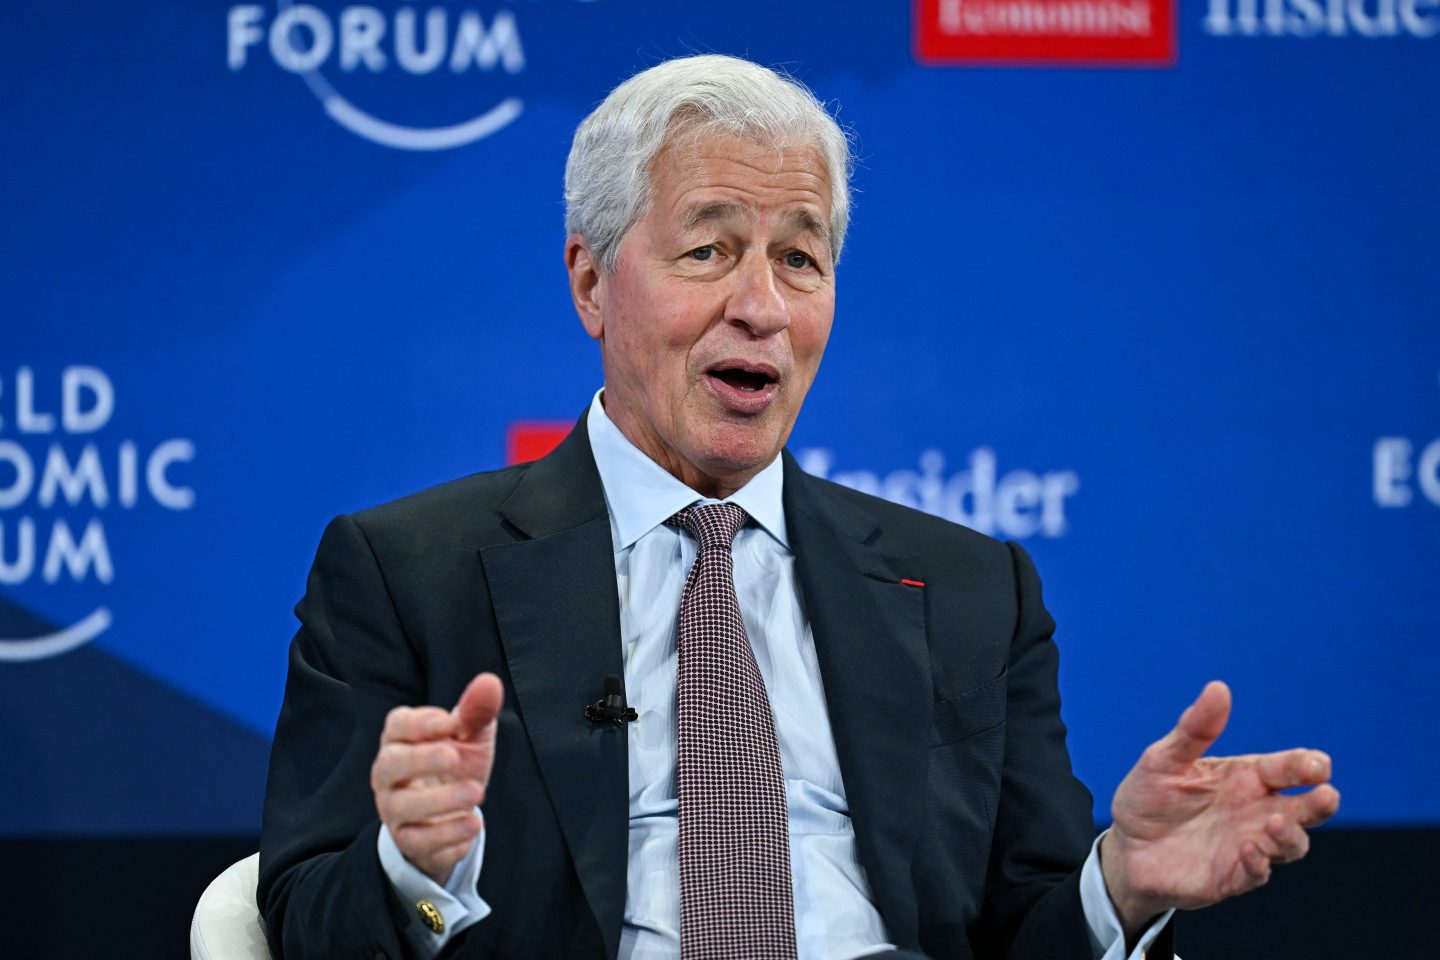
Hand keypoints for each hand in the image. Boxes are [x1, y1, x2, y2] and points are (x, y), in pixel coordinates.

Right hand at [371, 673, 504, 884]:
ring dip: (439, 801)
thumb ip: (477, 712)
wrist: (451, 815)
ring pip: (401, 808)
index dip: (418, 723)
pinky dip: (447, 835)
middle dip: (421, 760)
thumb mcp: (470, 738)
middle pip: (389, 765)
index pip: (396, 726)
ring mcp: (394, 810)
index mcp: (401, 741)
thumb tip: (490, 683)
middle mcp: (389, 776)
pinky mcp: (409, 842)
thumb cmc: (456, 766)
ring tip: (477, 793)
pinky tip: (473, 824)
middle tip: (455, 757)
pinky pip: (419, 843)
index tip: (448, 723)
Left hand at [1101, 681, 1339, 936]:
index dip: (1306, 765)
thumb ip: (1195, 729)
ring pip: (1290, 844)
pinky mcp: (1231, 877)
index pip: (1286, 768)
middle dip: (1320, 802)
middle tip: (1326, 794)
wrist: (1124, 845)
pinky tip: (1249, 850)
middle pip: (1304, 809)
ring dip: (1289, 836)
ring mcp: (1247, 845)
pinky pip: (1256, 874)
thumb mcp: (1164, 758)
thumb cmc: (1149, 797)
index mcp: (1245, 778)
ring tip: (1275, 822)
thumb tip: (1218, 687)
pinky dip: (1258, 864)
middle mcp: (1255, 812)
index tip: (1318, 764)